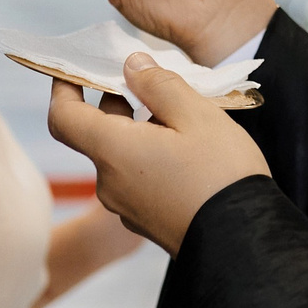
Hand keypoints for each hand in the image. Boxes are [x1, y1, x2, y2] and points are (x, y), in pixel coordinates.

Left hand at [47, 55, 269, 253]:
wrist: (244, 242)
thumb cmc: (222, 174)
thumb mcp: (197, 115)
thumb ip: (158, 84)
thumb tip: (131, 66)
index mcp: (114, 152)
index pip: (63, 117)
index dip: (63, 88)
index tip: (77, 68)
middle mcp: (110, 182)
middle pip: (96, 134)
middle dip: (117, 103)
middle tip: (152, 82)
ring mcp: (126, 206)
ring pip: (120, 156)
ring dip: (138, 131)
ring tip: (181, 118)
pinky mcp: (145, 220)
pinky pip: (136, 179)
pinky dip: (149, 157)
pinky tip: (186, 153)